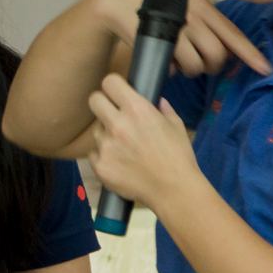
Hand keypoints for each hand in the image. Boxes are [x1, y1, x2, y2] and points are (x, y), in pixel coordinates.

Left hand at [87, 74, 200, 211]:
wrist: (173, 190)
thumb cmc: (178, 156)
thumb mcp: (175, 126)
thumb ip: (162, 109)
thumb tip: (155, 101)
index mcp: (137, 110)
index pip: (109, 82)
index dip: (113, 86)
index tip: (117, 92)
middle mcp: (117, 124)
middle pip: (94, 99)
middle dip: (103, 104)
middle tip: (112, 114)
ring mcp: (105, 145)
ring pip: (96, 130)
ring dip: (106, 134)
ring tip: (125, 147)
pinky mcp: (99, 165)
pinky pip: (94, 153)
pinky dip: (104, 156)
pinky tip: (120, 163)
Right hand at [97, 0, 271, 78]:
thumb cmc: (156, 4)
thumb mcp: (186, 4)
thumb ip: (206, 22)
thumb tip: (226, 48)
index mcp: (203, 7)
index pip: (233, 34)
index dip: (250, 54)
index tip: (265, 68)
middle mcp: (193, 17)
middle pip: (217, 55)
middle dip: (211, 66)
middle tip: (200, 65)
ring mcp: (174, 30)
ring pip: (195, 64)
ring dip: (188, 70)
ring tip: (177, 62)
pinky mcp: (156, 41)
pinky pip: (172, 67)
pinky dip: (170, 69)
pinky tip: (163, 60)